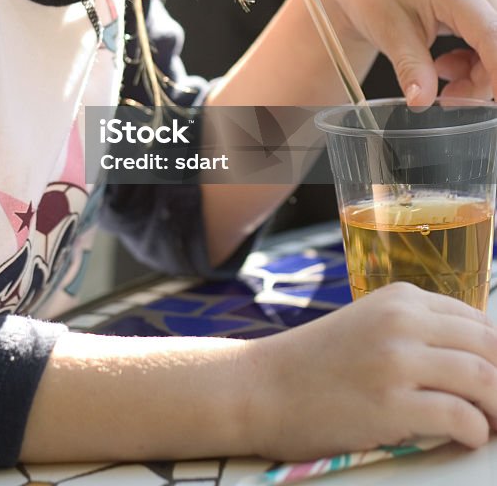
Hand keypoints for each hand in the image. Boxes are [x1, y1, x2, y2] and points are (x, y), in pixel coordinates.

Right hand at [244, 282, 496, 460]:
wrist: (262, 386)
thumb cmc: (314, 364)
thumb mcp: (368, 326)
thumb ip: (414, 332)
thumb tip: (474, 362)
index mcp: (401, 298)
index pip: (479, 321)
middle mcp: (403, 321)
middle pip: (489, 347)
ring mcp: (397, 360)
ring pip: (484, 378)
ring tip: (492, 424)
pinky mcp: (391, 404)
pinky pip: (462, 417)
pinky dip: (476, 431)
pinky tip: (467, 436)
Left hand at [313, 0, 496, 105]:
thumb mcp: (388, 32)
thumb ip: (411, 68)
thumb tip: (422, 102)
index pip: (493, 36)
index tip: (494, 100)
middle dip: (481, 79)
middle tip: (447, 97)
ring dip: (477, 73)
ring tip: (437, 75)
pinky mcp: (478, 4)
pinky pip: (491, 42)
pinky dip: (474, 62)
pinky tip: (443, 65)